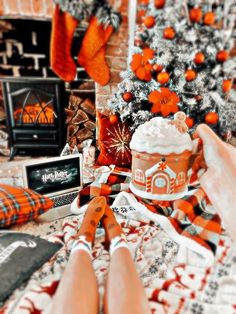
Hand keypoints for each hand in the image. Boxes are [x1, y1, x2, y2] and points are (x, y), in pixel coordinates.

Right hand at [194, 124, 235, 241]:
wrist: (221, 183)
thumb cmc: (222, 163)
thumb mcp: (213, 141)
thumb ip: (204, 132)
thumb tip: (196, 129)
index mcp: (222, 148)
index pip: (207, 141)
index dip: (199, 141)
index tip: (193, 141)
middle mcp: (217, 158)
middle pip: (199, 151)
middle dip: (193, 152)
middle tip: (189, 152)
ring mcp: (210, 168)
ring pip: (195, 161)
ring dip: (191, 162)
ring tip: (190, 163)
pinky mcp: (204, 177)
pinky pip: (194, 171)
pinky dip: (191, 172)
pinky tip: (191, 172)